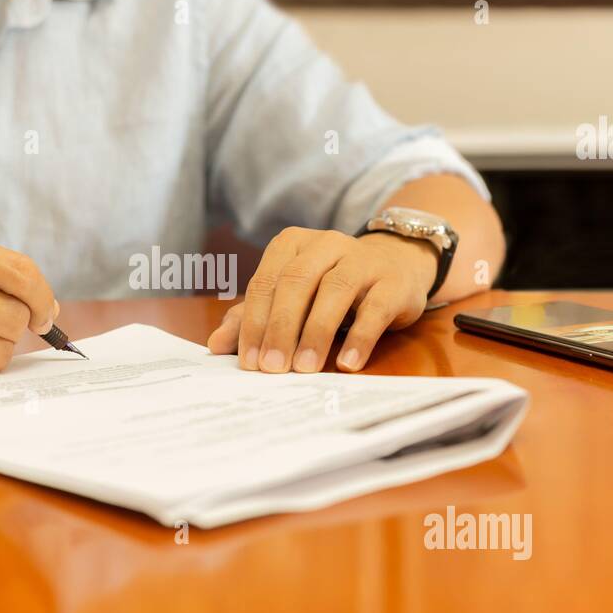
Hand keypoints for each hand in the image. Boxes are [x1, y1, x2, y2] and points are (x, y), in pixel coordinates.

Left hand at [206, 227, 436, 372]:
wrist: (395, 265)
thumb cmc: (330, 286)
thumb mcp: (291, 298)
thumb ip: (253, 317)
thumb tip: (216, 345)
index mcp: (292, 245)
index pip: (266, 282)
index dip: (255, 322)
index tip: (249, 362)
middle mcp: (326, 244)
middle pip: (296, 283)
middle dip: (281, 328)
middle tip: (272, 368)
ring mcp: (362, 259)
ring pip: (335, 290)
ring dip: (316, 332)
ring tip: (304, 368)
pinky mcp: (392, 281)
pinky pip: (375, 308)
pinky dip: (360, 337)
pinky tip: (347, 363)